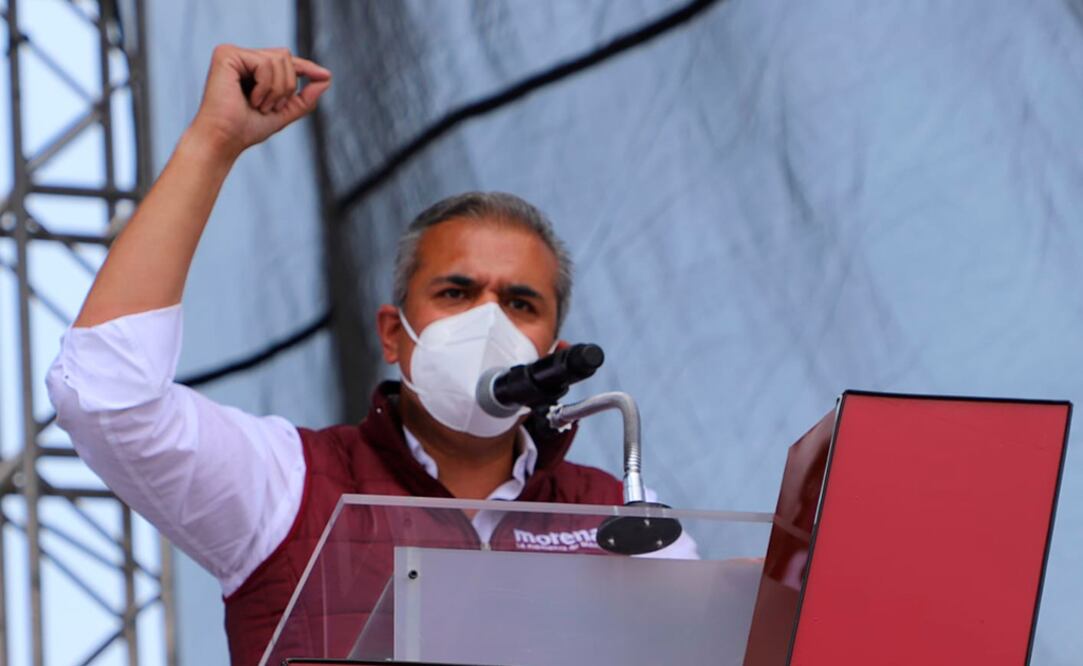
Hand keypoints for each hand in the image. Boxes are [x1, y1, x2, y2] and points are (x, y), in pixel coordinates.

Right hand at [189, 44, 330, 159]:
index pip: (285, 61)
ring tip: (260, 105)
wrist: (224, 140)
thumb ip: (304, 98)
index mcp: (252, 69)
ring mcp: (233, 54)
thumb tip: (326, 79)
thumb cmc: (246, 129)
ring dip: (276, 89)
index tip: (325, 76)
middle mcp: (242, 58)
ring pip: (278, 59)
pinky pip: (265, 62)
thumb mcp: (283, 113)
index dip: (306, 67)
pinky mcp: (226, 54)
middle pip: (285, 56)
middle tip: (270, 107)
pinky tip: (251, 100)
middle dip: (287, 86)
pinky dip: (265, 86)